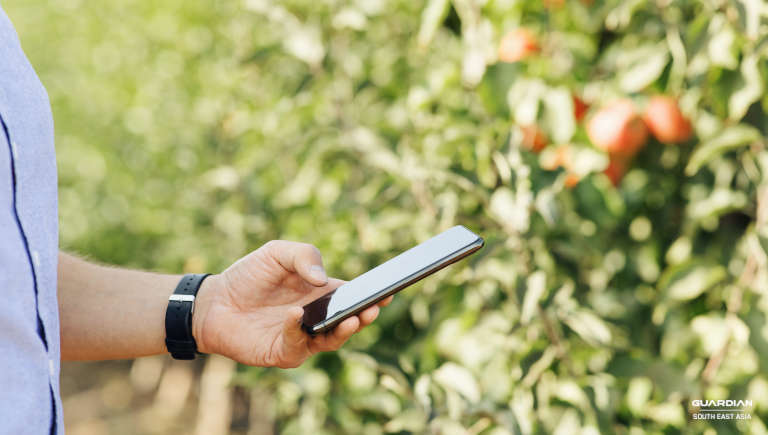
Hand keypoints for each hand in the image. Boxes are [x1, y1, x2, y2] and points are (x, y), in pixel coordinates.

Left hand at [191, 240, 391, 367]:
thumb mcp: (276, 253)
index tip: (389, 291)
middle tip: (374, 308)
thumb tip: (322, 279)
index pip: (354, 296)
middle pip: (350, 321)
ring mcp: (303, 337)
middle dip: (365, 316)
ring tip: (351, 318)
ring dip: (344, 331)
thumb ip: (302, 256)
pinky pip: (297, 344)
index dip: (373, 295)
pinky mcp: (283, 352)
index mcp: (323, 293)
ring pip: (332, 340)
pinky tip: (294, 314)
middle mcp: (318, 318)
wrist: (214, 301)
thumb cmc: (249, 275)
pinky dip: (297, 330)